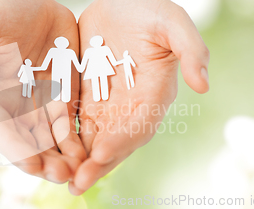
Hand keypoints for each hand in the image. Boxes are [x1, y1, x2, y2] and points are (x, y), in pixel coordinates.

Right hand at [0, 0, 85, 183]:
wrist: (37, 1)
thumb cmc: (2, 11)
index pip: (3, 131)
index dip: (16, 150)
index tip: (32, 165)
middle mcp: (17, 105)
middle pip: (30, 142)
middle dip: (44, 161)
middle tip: (62, 174)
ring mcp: (42, 101)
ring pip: (52, 137)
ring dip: (63, 156)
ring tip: (78, 169)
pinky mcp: (65, 93)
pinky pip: (71, 120)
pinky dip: (78, 137)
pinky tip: (89, 151)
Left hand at [70, 0, 209, 194]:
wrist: (123, 3)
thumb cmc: (151, 11)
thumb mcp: (174, 23)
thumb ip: (192, 50)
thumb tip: (203, 85)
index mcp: (154, 94)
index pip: (139, 124)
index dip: (122, 140)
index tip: (101, 153)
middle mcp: (131, 106)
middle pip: (115, 140)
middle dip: (97, 163)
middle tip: (77, 183)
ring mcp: (108, 103)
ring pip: (93, 137)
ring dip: (78, 159)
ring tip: (61, 177)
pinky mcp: (87, 95)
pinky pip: (75, 120)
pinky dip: (64, 137)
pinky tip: (49, 151)